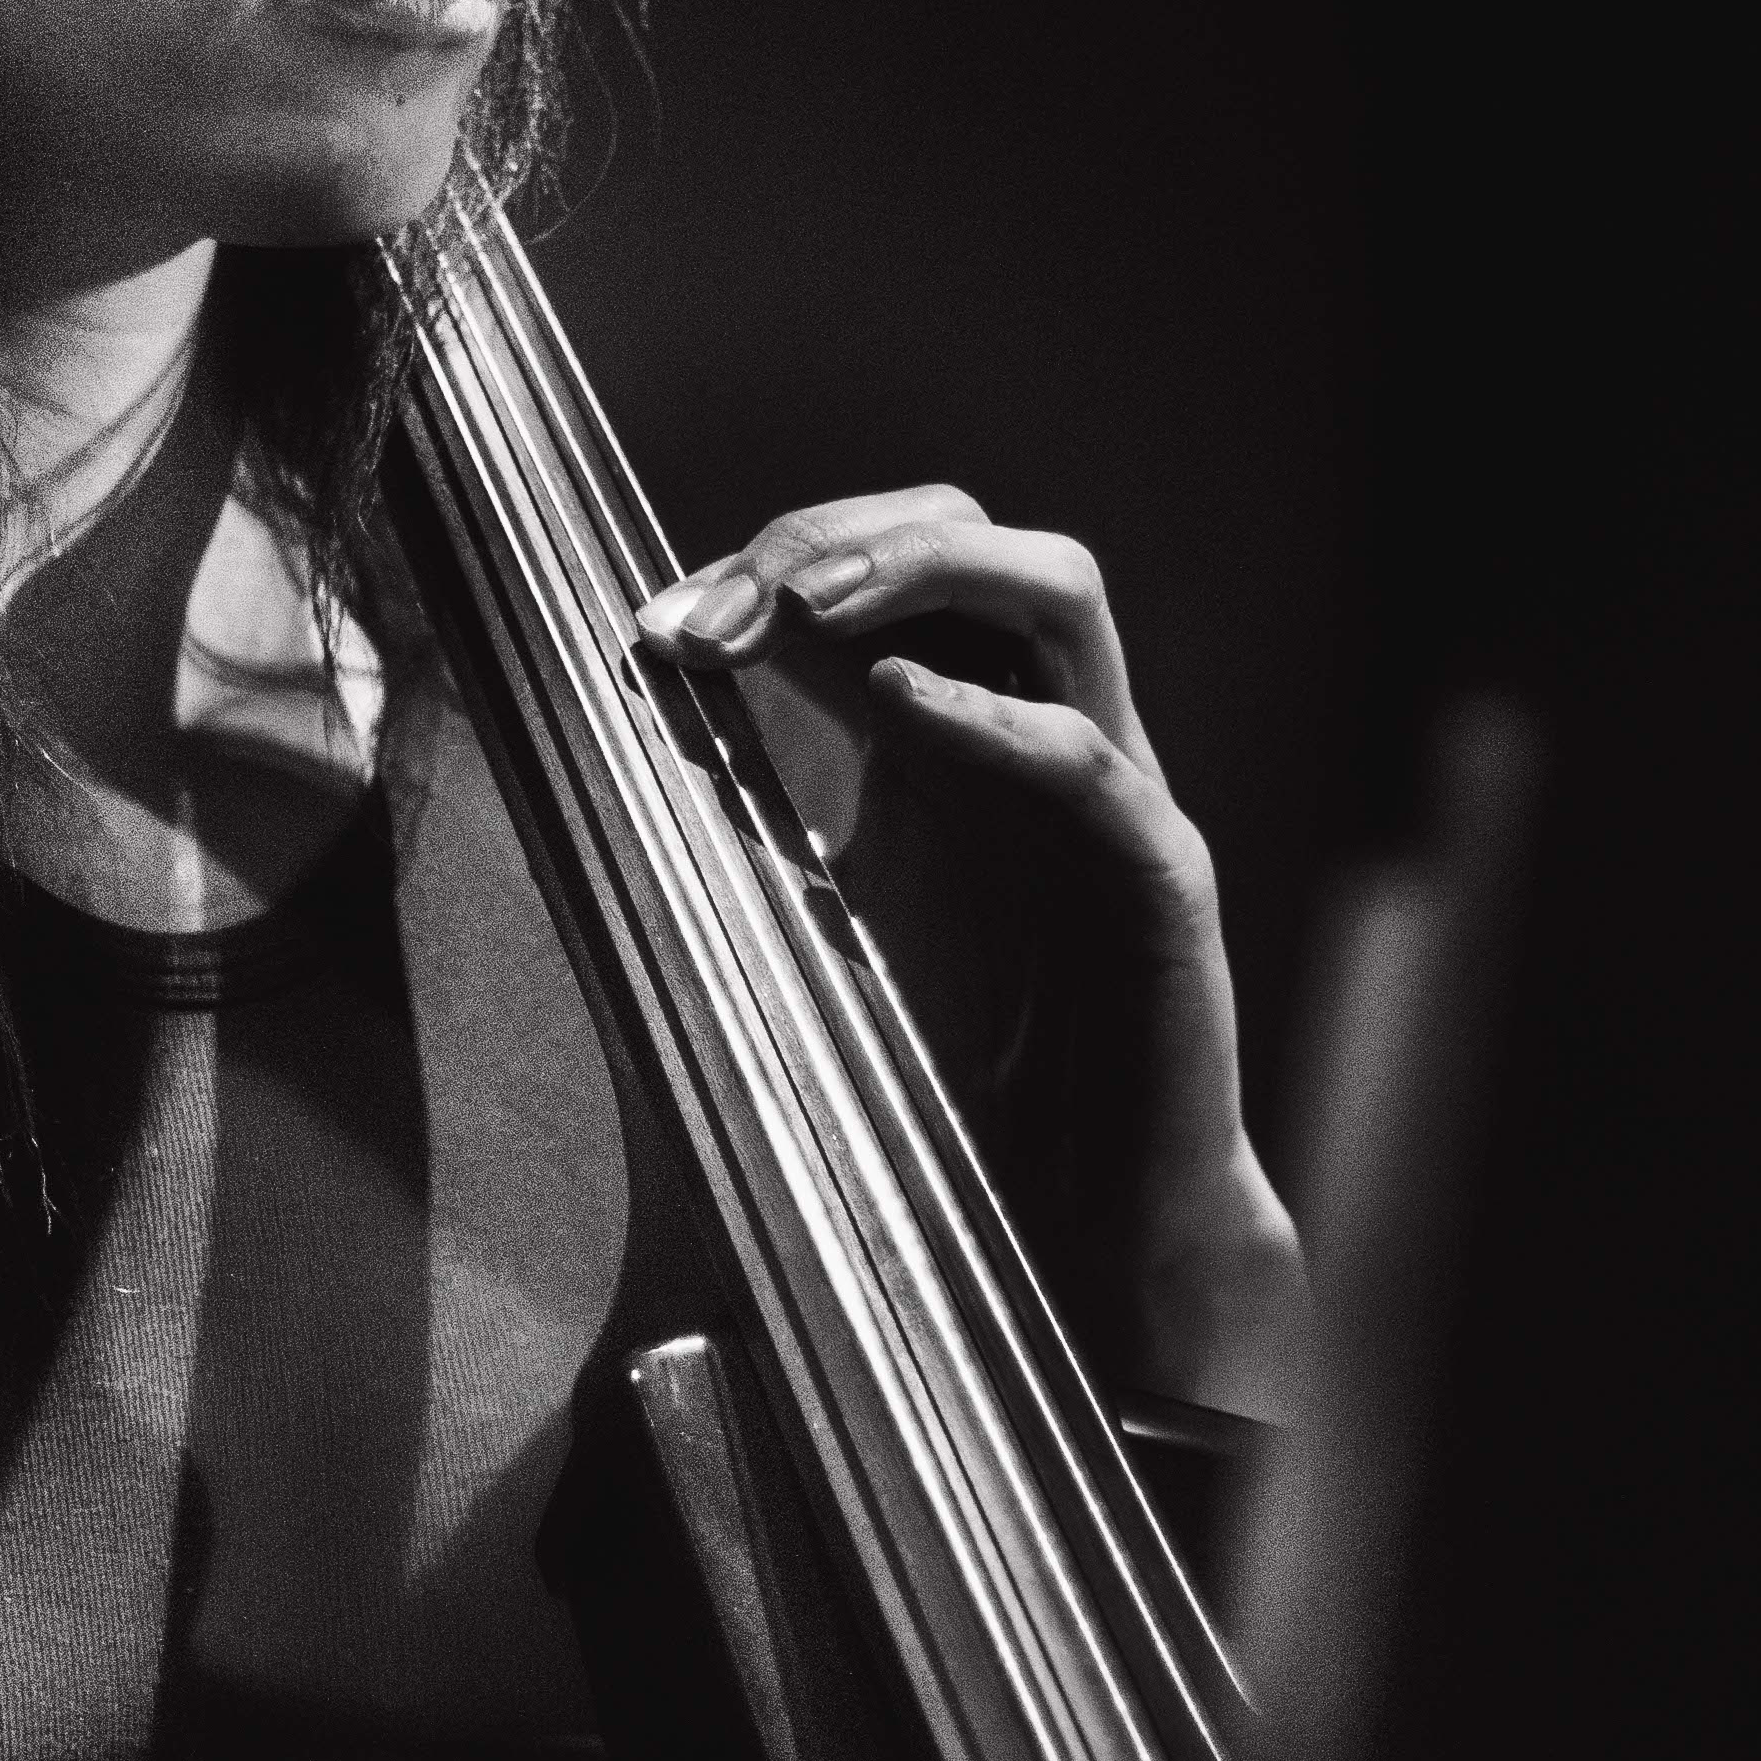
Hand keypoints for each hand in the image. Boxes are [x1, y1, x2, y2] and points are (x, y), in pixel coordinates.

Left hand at [639, 487, 1305, 1415]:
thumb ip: (747, 836)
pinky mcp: (1160, 877)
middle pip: (975, 537)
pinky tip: (899, 702)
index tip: (655, 622)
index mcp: (957, 736)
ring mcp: (1112, 794)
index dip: (770, 566)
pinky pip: (1093, 761)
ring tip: (806, 599)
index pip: (886, 572)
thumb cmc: (950, 1082)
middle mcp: (1041, 733)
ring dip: (924, 568)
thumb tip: (599, 771)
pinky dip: (997, 717)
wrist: (1069, 1223)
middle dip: (840, 537)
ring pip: (1062, 590)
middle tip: (725, 594)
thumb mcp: (818, 926)